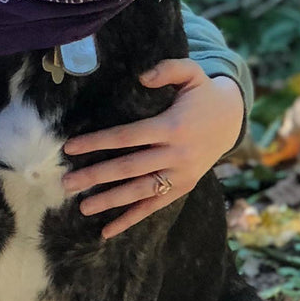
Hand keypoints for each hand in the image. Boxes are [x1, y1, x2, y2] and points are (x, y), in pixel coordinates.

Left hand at [61, 60, 244, 238]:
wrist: (232, 120)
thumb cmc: (202, 94)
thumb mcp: (192, 73)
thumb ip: (168, 69)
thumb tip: (142, 77)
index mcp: (173, 127)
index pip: (127, 137)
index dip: (98, 142)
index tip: (70, 148)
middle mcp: (176, 154)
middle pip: (129, 168)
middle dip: (96, 176)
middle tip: (66, 183)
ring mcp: (181, 175)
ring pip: (140, 191)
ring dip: (110, 201)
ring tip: (82, 206)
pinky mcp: (183, 187)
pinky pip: (154, 206)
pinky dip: (131, 219)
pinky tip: (108, 231)